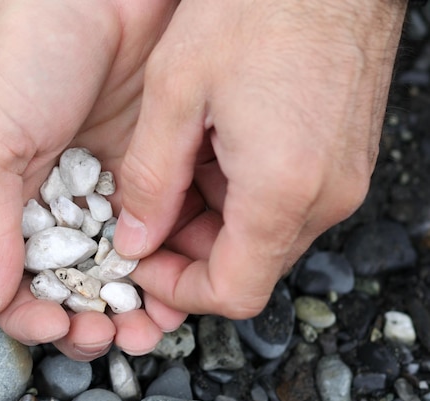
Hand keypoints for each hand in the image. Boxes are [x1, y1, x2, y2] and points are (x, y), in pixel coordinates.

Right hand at [0, 0, 185, 359]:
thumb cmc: (28, 48)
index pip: (7, 272)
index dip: (29, 309)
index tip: (58, 324)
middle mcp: (47, 195)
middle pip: (65, 278)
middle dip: (86, 316)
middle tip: (110, 337)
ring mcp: (99, 185)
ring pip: (113, 266)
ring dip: (128, 304)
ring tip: (147, 328)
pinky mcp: (147, 171)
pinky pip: (154, 234)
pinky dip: (162, 267)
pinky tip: (173, 290)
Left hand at [113, 0, 406, 318]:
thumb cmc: (257, 5)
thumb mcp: (176, 92)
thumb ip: (151, 179)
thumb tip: (137, 239)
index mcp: (282, 188)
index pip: (233, 291)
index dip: (179, 291)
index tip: (144, 266)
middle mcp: (326, 195)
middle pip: (249, 267)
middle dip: (190, 252)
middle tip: (150, 213)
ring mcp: (341, 178)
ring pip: (265, 237)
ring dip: (213, 221)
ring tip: (179, 170)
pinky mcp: (343, 159)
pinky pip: (285, 204)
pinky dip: (241, 197)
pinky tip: (214, 152)